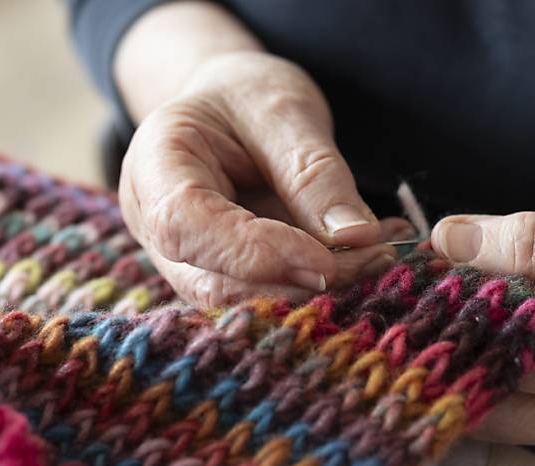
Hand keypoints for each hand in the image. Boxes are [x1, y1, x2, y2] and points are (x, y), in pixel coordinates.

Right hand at [119, 52, 409, 306]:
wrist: (229, 105)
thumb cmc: (246, 97)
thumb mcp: (285, 111)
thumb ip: (314, 173)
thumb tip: (356, 238)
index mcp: (154, 166)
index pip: (186, 225)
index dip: (254, 253)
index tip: (327, 261)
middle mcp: (156, 225)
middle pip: (214, 280)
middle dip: (298, 280)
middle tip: (375, 256)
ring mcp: (185, 260)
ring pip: (245, 300)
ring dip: (318, 288)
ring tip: (380, 253)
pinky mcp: (223, 278)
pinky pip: (271, 293)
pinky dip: (323, 281)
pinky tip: (370, 254)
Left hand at [431, 188, 534, 445]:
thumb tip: (451, 240)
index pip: (506, 358)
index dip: (452, 317)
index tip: (412, 278)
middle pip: (495, 399)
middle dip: (448, 350)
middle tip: (411, 297)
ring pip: (506, 407)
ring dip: (470, 358)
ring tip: (440, 303)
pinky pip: (532, 399)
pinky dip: (501, 361)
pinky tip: (483, 318)